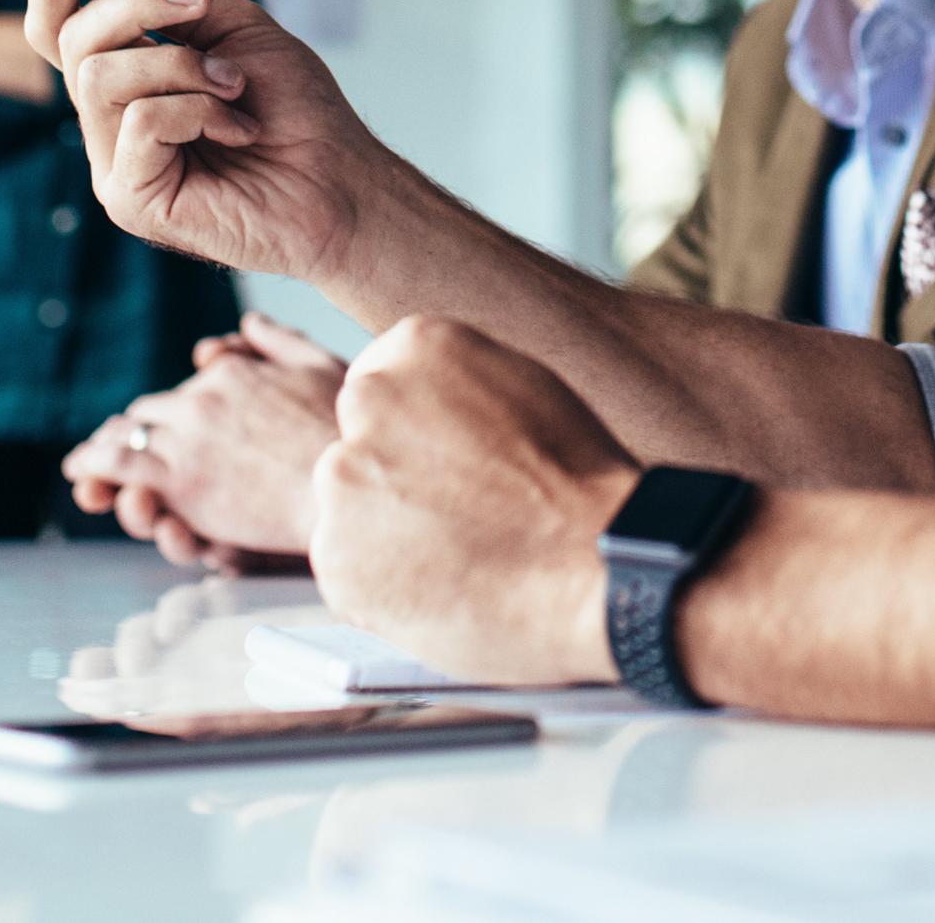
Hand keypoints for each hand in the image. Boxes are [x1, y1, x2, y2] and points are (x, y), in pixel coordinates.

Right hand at [24, 0, 404, 283]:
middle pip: (74, 40)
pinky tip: (238, 129)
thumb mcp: (229, 26)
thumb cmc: (296, 108)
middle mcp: (110, 121)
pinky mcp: (131, 198)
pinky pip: (137, 121)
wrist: (342, 177)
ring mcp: (115, 163)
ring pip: (100, 77)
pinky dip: (197, 110)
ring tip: (235, 86)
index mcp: (128, 78)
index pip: (57, 27)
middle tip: (204, 1)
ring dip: (180, 65)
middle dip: (140, 4)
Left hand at [63, 313, 344, 565]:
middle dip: (135, 430)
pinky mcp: (179, 480)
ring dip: (102, 448)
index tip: (170, 423)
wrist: (350, 488)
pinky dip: (90, 467)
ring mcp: (188, 438)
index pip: (188, 385)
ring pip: (125, 435)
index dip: (175, 408)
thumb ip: (281, 342)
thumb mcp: (322, 369)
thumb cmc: (348, 436)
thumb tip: (249, 322)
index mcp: (234, 373)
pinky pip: (116, 466)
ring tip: (84, 463)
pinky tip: (78, 475)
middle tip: (117, 446)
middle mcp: (203, 398)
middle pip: (151, 410)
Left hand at [309, 316, 638, 686]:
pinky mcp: (336, 556)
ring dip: (385, 534)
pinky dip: (382, 587)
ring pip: (350, 508)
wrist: (598, 566)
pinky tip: (442, 587)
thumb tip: (429, 411)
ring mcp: (346, 479)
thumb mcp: (525, 388)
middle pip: (359, 444)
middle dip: (393, 480)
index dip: (419, 436)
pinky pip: (348, 570)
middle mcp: (369, 401)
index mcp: (417, 346)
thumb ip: (458, 388)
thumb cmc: (582, 486)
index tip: (449, 465)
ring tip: (458, 556)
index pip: (383, 386)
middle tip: (455, 515)